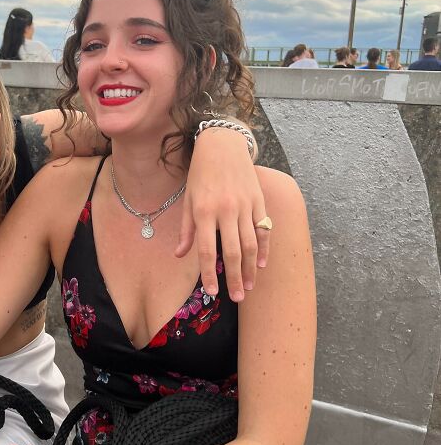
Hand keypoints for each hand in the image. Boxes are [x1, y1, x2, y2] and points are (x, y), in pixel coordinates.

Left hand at [176, 127, 269, 301]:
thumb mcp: (188, 200)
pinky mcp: (258, 201)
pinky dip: (264, 249)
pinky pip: (263, 229)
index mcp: (204, 212)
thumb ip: (187, 230)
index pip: (205, 250)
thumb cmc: (200, 175)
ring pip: (250, 244)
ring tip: (249, 287)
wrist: (222, 145)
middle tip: (238, 298)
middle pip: (232, 252)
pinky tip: (261, 265)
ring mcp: (245, 206)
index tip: (212, 292)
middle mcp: (226, 210)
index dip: (208, 274)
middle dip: (234, 278)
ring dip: (250, 269)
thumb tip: (180, 255)